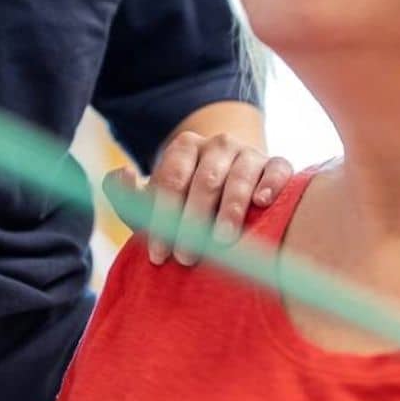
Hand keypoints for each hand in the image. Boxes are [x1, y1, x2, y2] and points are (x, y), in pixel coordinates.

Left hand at [111, 132, 292, 265]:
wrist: (229, 193)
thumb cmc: (184, 205)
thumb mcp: (153, 203)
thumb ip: (128, 194)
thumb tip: (122, 174)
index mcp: (185, 147)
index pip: (171, 179)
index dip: (162, 217)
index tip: (159, 254)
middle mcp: (218, 144)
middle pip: (205, 180)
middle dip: (194, 220)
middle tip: (187, 256)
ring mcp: (249, 152)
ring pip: (240, 176)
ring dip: (230, 209)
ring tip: (223, 239)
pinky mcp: (276, 164)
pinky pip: (277, 169)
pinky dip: (271, 184)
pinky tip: (261, 203)